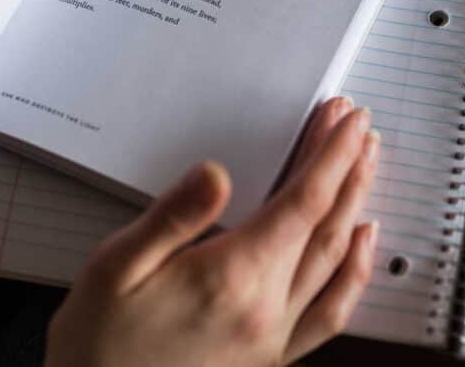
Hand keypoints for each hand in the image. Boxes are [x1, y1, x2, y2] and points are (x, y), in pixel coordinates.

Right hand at [46, 96, 380, 366]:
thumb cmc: (100, 343)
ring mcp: (274, 338)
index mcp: (232, 279)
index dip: (331, 155)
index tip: (346, 121)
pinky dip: (353, 273)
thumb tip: (214, 173)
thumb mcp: (117, 266)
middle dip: (346, 168)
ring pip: (336, 262)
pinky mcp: (271, 357)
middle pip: (326, 224)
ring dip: (355, 207)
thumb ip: (173, 216)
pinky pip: (331, 311)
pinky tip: (359, 246)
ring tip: (365, 167)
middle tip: (355, 127)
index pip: (302, 202)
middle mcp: (266, 311)